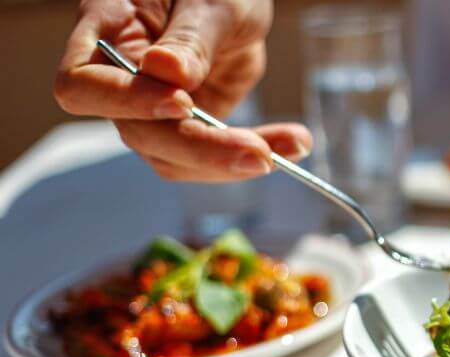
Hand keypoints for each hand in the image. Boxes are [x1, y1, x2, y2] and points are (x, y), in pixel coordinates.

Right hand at [54, 0, 310, 181]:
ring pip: (173, 157)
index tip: (182, 103)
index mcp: (108, 28)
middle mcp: (122, 75)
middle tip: (260, 155)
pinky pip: (212, 153)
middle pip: (139, 133)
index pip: (83, 84)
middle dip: (201, 149)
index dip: (126, 101)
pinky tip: (293, 144)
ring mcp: (155, 104)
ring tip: (293, 145)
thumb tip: (164, 73)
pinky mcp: (192, 122)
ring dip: (231, 162)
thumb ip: (190, 37)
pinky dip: (252, 151)